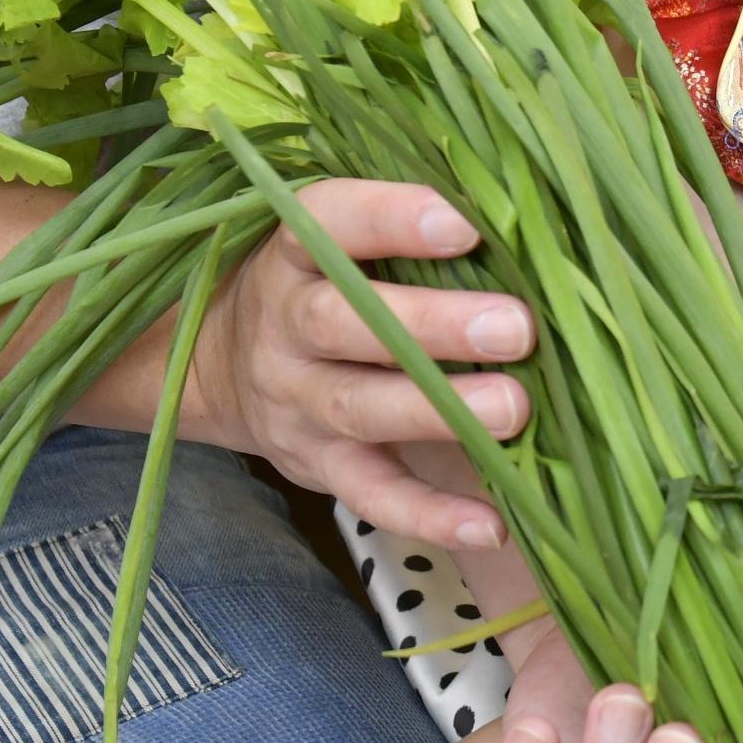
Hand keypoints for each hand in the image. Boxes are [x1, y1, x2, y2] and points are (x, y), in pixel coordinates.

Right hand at [182, 180, 533, 546]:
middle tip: (515, 327)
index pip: (329, 223)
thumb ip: (406, 233)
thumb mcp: (337, 244)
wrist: (218, 366)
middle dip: (432, 326)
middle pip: (346, 324)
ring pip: (360, 407)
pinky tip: (491, 523)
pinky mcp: (318, 467)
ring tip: (515, 408)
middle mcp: (285, 326)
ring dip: (440, 411)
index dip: (389, 220)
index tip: (461, 225)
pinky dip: (429, 514)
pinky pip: (371, 495)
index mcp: (293, 254)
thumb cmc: (323, 284)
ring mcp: (297, 403)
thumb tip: (524, 222)